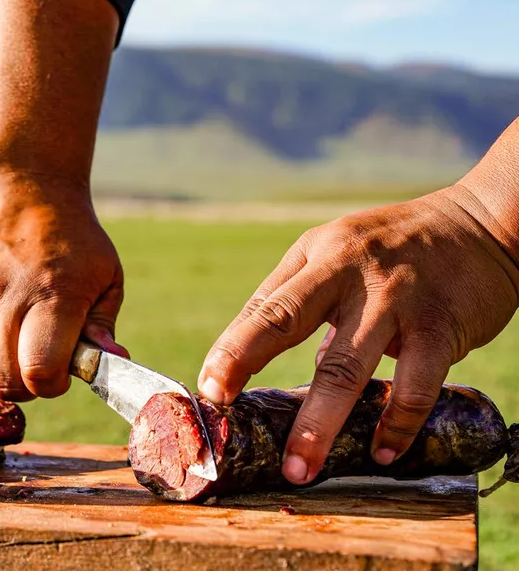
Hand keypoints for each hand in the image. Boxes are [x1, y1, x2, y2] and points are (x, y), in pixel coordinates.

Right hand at [0, 172, 126, 399]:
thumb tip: (111, 365)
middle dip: (30, 387)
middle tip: (43, 366)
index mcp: (52, 294)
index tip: (63, 373)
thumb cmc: (73, 237)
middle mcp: (4, 298)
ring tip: (20, 357)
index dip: (53, 385)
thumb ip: (103, 326)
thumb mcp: (105, 274)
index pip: (40, 370)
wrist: (21, 187)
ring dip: (1, 380)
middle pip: (6, 381)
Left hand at [198, 186, 518, 484]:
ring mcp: (393, 296)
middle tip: (221, 409)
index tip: (208, 389)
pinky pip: (414, 385)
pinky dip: (395, 425)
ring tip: (299, 468)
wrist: (483, 223)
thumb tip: (274, 360)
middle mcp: (347, 270)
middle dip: (244, 363)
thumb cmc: (396, 247)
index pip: (264, 306)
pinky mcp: (439, 324)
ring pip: (345, 366)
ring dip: (318, 424)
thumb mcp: (339, 254)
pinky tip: (382, 451)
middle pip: (285, 319)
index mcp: (316, 255)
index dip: (232, 349)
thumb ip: (304, 302)